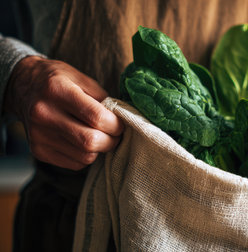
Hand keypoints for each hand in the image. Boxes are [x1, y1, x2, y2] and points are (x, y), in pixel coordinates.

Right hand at [5, 56, 123, 169]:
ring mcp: (39, 135)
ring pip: (85, 156)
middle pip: (90, 141)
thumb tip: (123, 119)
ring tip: (101, 136)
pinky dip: (87, 156)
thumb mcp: (80, 78)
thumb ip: (102, 97)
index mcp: (57, 90)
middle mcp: (44, 114)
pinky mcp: (38, 151)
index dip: (116, 125)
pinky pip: (75, 164)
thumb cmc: (57, 80)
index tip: (121, 124)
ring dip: (100, 149)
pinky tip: (84, 142)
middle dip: (111, 141)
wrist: (22, 87)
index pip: (96, 117)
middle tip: (116, 134)